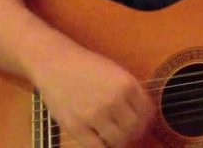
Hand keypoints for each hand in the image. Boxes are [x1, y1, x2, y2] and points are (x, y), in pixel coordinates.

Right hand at [33, 47, 153, 146]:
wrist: (55, 63)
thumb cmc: (86, 66)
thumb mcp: (116, 71)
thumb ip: (131, 91)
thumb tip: (145, 115)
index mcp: (127, 84)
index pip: (147, 112)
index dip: (147, 121)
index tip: (142, 124)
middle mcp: (113, 100)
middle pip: (134, 129)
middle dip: (135, 134)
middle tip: (130, 134)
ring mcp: (94, 115)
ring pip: (118, 141)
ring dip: (120, 142)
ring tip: (116, 139)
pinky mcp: (76, 127)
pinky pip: (97, 147)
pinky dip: (103, 147)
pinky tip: (101, 141)